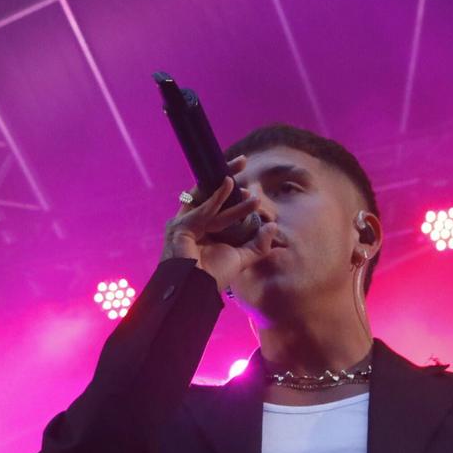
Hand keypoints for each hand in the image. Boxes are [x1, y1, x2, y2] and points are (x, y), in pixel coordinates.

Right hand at [162, 153, 276, 294]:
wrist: (197, 291)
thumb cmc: (213, 277)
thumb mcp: (241, 258)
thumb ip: (257, 245)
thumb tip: (272, 226)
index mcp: (204, 230)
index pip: (219, 204)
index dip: (233, 193)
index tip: (251, 187)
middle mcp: (192, 223)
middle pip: (210, 192)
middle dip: (226, 175)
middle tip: (243, 160)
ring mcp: (184, 223)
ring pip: (208, 196)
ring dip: (225, 181)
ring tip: (241, 167)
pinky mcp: (180, 226)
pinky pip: (203, 208)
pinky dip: (217, 196)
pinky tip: (230, 184)